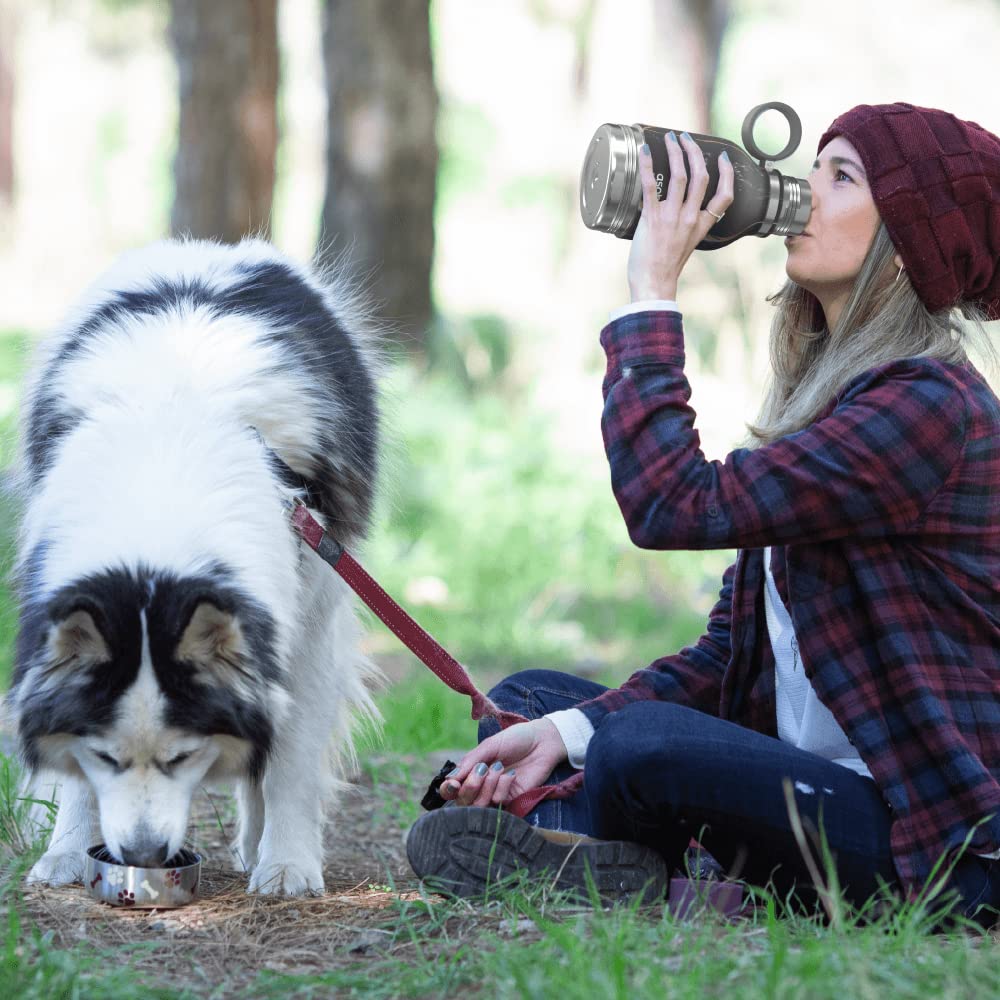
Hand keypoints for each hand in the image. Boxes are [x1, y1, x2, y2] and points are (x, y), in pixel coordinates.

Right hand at [438, 718, 568, 807]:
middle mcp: (480, 785)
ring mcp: (495, 793)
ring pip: (479, 805)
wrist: (542, 741)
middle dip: (471, 786)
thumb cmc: (514, 739)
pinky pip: (498, 801)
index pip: (451, 789)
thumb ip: (470, 761)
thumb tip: (450, 779)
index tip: (453, 784)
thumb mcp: (489, 745)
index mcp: (471, 770)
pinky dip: (503, 786)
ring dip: (488, 785)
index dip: (448, 790)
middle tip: (483, 769)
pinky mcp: (511, 800)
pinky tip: (512, 774)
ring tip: (499, 767)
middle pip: (463, 801)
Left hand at [626, 131, 734, 301]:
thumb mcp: (685, 245)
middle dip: (694, 152)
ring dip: (675, 152)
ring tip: (670, 138)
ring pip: (680, 176)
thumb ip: (685, 225)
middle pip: (701, 177)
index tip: (724, 158)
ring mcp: (672, 217)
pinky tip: (646, 152)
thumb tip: (674, 207)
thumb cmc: (664, 268)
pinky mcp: (652, 219)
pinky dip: (648, 166)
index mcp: (701, 225)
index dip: (727, 173)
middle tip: (686, 138)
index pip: (725, 196)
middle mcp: (690, 218)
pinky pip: (651, 186)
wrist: (653, 284)